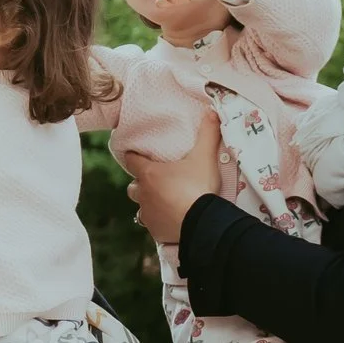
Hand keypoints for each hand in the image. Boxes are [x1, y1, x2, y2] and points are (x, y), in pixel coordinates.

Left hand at [124, 110, 224, 244]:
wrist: (201, 223)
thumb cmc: (198, 188)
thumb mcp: (204, 157)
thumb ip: (208, 134)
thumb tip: (212, 112)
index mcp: (149, 174)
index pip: (131, 161)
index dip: (133, 156)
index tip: (134, 154)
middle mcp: (143, 194)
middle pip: (133, 186)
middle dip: (141, 183)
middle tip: (155, 181)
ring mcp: (148, 214)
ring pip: (141, 207)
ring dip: (149, 203)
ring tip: (164, 201)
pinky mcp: (155, 231)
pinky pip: (153, 225)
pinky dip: (159, 221)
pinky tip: (171, 220)